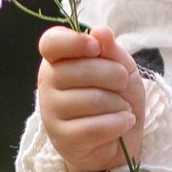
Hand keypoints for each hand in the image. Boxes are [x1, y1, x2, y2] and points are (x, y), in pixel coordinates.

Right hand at [39, 26, 144, 171]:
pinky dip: (118, 124)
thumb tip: (100, 31)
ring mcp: (51, 113)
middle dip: (114, 75)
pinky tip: (123, 123)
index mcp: (58, 60)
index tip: (96, 48)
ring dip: (118, 104)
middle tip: (122, 84)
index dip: (74, 41)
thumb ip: (111, 50)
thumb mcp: (122, 68)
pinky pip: (94, 127)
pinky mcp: (62, 139)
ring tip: (122, 108)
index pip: (51, 43)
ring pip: (90, 100)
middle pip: (79, 70)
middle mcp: (47, 84)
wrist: (121, 140)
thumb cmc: (116, 97)